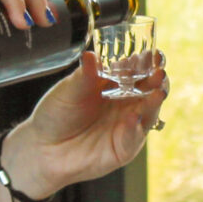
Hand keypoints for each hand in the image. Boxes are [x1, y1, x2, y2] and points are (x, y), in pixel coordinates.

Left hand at [4, 51, 170, 198]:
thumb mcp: (68, 91)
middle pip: (150, 89)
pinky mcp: (124, 147)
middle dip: (157, 79)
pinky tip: (132, 118)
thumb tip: (91, 55)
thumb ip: (83, 76)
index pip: (137, 69)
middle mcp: (126, 103)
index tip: (153, 53)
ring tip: (157, 93)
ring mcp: (128, 125)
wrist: (44, 148)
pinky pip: (134, 137)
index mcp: (115, 83)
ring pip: (149, 112)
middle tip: (158, 72)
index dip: (147, 61)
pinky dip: (135, 128)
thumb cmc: (57, 115)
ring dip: (155, 102)